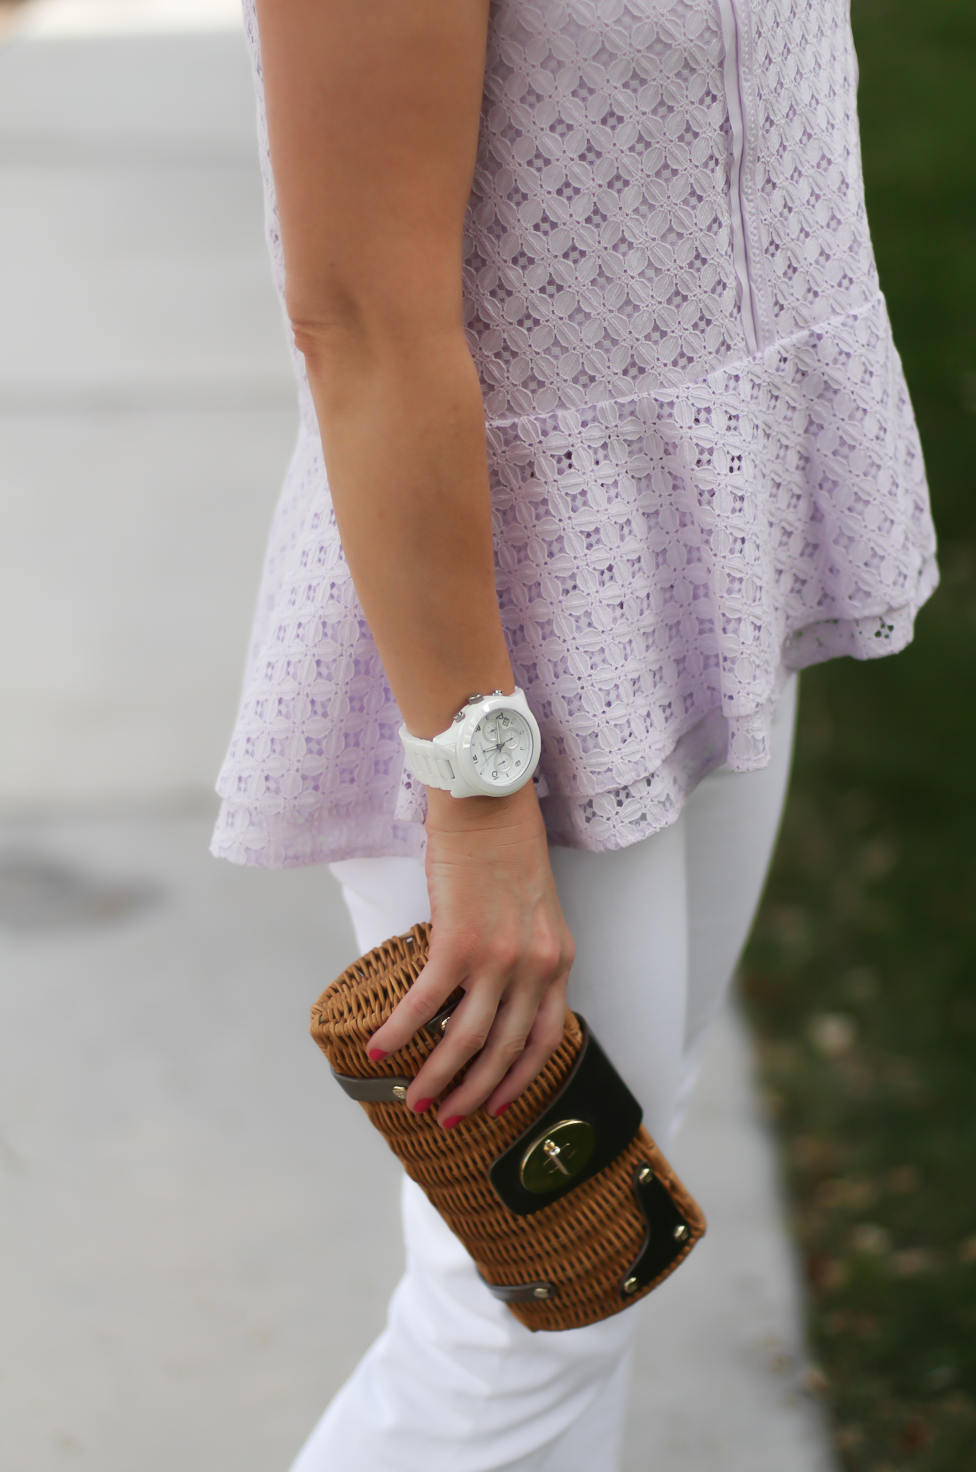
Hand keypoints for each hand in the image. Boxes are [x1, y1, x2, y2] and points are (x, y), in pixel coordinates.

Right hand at [366, 782, 573, 1125]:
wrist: (489, 801)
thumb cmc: (506, 847)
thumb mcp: (535, 909)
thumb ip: (526, 953)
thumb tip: (491, 992)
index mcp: (558, 960)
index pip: (547, 1039)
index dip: (520, 1080)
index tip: (498, 1106)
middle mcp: (536, 966)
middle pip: (506, 1051)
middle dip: (474, 1093)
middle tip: (447, 1117)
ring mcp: (499, 957)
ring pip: (467, 1039)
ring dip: (438, 1077)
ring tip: (414, 1098)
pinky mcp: (458, 942)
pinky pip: (426, 1004)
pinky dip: (400, 1032)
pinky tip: (381, 1050)